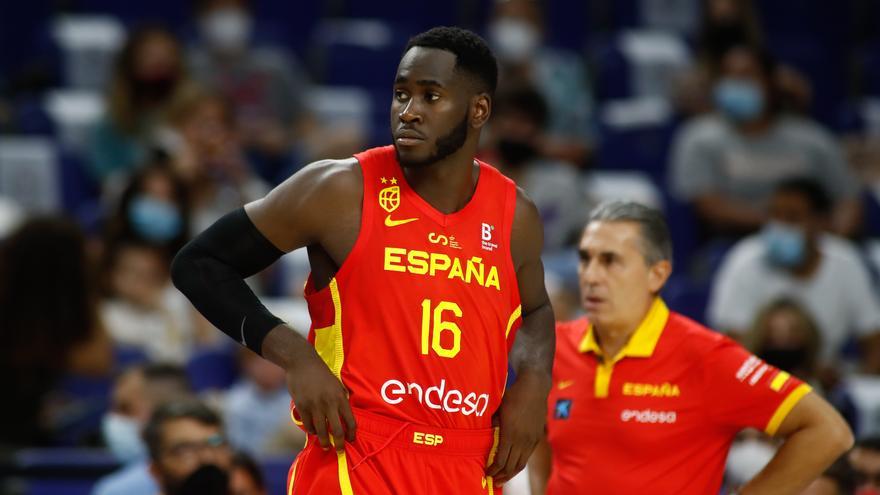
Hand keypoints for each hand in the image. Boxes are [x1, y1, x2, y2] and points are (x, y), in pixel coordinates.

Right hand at [285, 350, 355, 451]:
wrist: (302, 362)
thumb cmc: (321, 372)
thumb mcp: (337, 383)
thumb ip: (341, 398)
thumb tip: (344, 414)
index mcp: (340, 397)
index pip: (350, 420)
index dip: (351, 433)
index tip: (351, 440)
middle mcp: (329, 403)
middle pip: (337, 430)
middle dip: (339, 444)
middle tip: (339, 450)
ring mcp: (315, 405)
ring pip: (321, 430)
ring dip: (324, 441)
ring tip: (325, 446)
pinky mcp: (302, 406)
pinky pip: (308, 424)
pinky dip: (312, 430)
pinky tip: (314, 432)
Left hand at [486, 370, 549, 484]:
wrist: (534, 386)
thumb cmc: (513, 394)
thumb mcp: (499, 408)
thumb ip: (493, 424)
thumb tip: (486, 435)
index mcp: (510, 433)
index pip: (501, 459)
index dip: (493, 469)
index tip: (486, 473)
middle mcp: (522, 440)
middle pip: (512, 466)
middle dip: (501, 476)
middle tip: (493, 481)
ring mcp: (531, 439)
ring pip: (521, 463)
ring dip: (511, 473)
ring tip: (503, 479)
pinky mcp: (537, 437)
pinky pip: (527, 456)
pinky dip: (519, 464)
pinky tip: (514, 466)